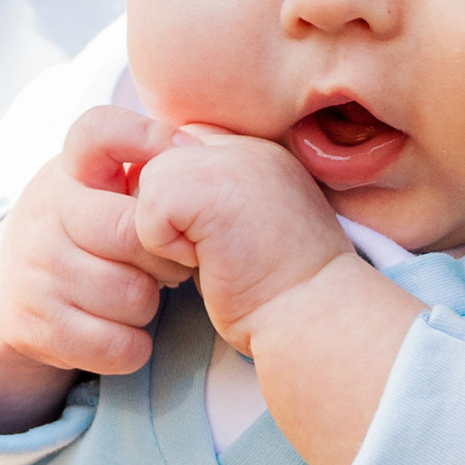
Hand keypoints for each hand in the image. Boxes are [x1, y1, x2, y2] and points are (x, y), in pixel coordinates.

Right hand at [0, 105, 184, 422]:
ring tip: (137, 293)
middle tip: (172, 262)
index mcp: (68, 171)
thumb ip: (146, 168)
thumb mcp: (100, 188)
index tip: (184, 158)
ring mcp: (36, 272)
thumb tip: (199, 155)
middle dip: (166, 256)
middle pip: (133, 233)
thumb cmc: (84, 232)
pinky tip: (122, 329)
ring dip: (149, 304)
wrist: (10, 293)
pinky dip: (133, 345)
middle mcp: (46, 214)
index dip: (148, 139)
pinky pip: (118, 346)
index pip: (100, 131)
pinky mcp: (37, 328)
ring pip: (132, 296)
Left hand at [131, 132, 414, 464]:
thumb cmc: (281, 291)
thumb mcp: (251, 226)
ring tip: (213, 258)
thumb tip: (155, 193)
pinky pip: (148, 212)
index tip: (213, 240)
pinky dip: (165, 248)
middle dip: (171, 215)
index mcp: (260, 153)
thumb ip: (216, 196)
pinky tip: (207, 263)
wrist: (315, 317)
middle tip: (214, 252)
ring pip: (151, 181)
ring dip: (168, 233)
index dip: (183, 197)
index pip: (186, 148)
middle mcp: (247, 147)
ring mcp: (231, 161)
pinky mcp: (209, 188)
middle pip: (162, 162)